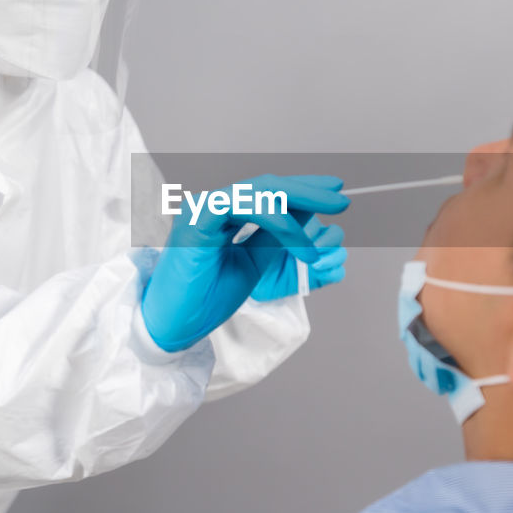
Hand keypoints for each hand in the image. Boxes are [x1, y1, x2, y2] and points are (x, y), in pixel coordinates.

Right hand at [141, 174, 349, 351]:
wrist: (172, 325)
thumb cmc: (204, 299)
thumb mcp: (252, 265)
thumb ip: (274, 240)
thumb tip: (305, 218)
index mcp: (222, 216)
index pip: (266, 194)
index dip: (301, 190)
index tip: (333, 193)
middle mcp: (211, 207)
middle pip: (266, 187)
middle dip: (307, 190)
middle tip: (340, 198)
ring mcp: (202, 211)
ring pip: (258, 192)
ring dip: (300, 204)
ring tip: (330, 220)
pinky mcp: (197, 221)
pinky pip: (244, 207)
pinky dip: (279, 223)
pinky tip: (302, 243)